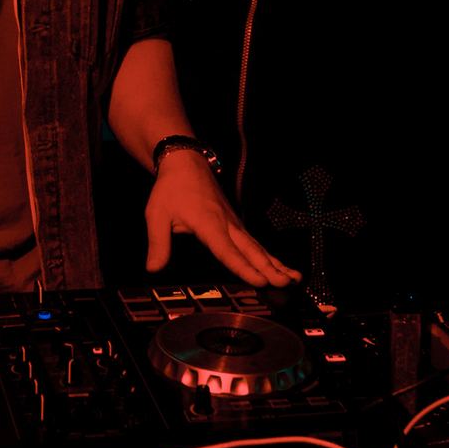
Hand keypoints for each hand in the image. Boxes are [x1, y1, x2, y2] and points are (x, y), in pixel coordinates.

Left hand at [145, 152, 301, 286]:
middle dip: (269, 269)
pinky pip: (255, 244)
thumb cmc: (171, 188)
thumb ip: (158, 243)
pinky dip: (270, 257)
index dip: (243, 267)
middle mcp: (227, 225)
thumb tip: (153, 268)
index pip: (227, 250)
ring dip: (276, 264)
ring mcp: (234, 224)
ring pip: (258, 248)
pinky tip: (283, 269)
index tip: (260, 281)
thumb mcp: (157, 214)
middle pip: (250, 250)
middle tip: (285, 284)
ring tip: (295, 280)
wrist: (185, 163)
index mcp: (209, 223)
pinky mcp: (236, 225)